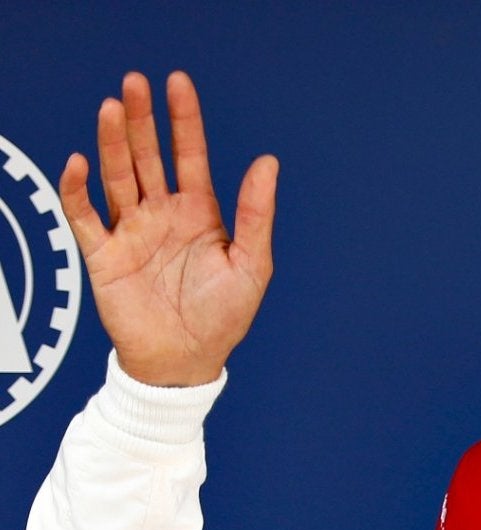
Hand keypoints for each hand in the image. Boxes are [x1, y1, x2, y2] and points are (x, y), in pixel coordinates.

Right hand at [58, 71, 276, 386]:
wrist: (186, 362)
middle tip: (135, 82)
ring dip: (111, 142)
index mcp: (199, 213)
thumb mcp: (251, 264)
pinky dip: (77, 188)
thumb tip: (268, 163)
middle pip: (147, 155)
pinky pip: (84, 214)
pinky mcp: (103, 253)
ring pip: (116, 175)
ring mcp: (131, 230)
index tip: (178, 83)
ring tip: (112, 107)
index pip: (189, 154)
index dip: (183, 119)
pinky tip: (80, 162)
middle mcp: (162, 213)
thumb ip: (255, 213)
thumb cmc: (223, 318)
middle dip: (142, 119)